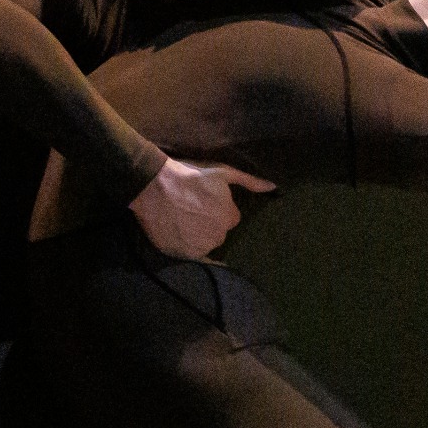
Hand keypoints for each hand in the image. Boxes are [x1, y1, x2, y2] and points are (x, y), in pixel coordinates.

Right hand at [128, 158, 275, 258]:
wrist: (153, 185)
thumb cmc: (189, 176)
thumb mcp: (222, 173)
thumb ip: (249, 181)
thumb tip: (273, 187)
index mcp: (230, 217)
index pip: (230, 218)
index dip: (218, 209)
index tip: (204, 200)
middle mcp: (218, 236)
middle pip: (218, 232)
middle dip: (209, 223)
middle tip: (191, 209)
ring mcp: (200, 247)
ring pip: (205, 243)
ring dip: (197, 235)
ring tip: (182, 219)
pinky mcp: (182, 255)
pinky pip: (192, 255)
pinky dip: (188, 247)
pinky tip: (182, 236)